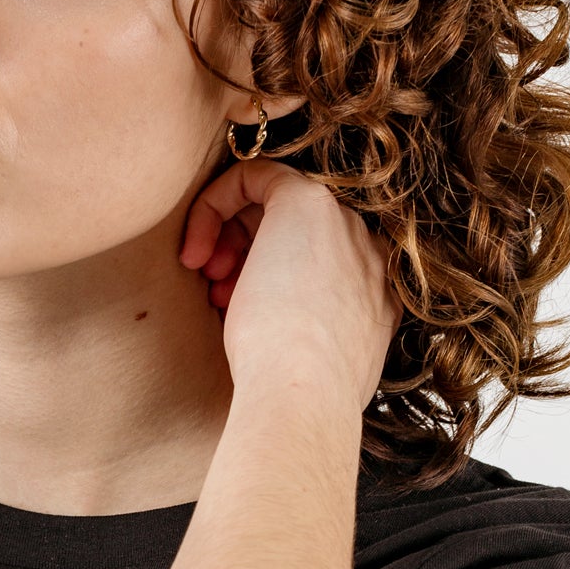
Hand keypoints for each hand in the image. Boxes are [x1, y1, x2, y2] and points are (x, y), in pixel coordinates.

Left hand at [180, 161, 394, 413]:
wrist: (302, 394)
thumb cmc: (294, 394)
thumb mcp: (310, 364)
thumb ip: (308, 340)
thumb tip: (277, 337)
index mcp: (374, 293)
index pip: (313, 263)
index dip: (263, 276)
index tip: (231, 307)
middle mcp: (367, 251)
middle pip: (293, 231)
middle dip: (242, 255)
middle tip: (213, 293)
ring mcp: (343, 222)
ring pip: (272, 205)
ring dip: (227, 239)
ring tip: (207, 285)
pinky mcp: (307, 201)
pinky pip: (256, 174)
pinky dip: (215, 203)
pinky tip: (195, 249)